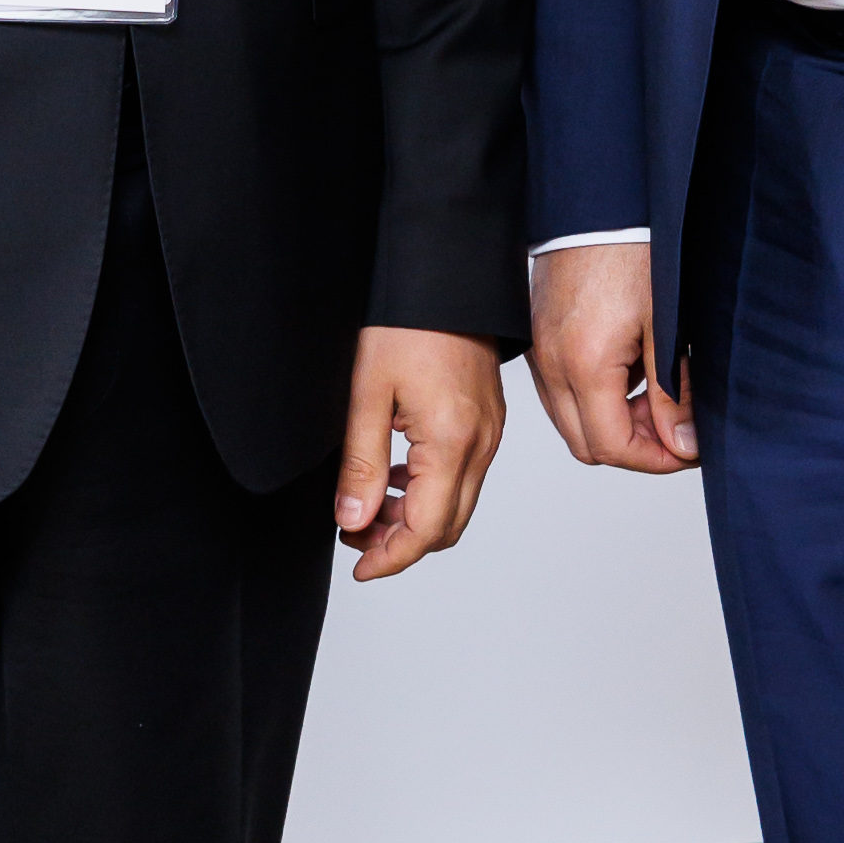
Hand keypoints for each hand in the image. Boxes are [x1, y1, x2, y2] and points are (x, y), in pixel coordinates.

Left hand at [335, 330, 506, 583]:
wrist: (444, 275)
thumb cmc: (407, 322)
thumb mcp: (367, 394)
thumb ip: (362, 465)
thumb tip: (354, 522)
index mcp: (453, 442)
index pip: (427, 530)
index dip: (391, 558)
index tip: (359, 567)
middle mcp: (481, 444)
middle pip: (448, 526)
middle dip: (401, 544)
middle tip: (354, 538)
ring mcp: (489, 433)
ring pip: (457, 503)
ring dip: (415, 518)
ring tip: (367, 507)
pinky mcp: (487, 420)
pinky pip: (465, 475)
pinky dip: (431, 490)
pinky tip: (397, 475)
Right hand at [527, 239, 699, 476]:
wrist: (598, 204)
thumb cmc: (633, 252)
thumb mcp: (665, 326)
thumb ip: (671, 393)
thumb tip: (682, 444)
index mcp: (583, 366)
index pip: (612, 447)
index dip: (655, 459)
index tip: (687, 446)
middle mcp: (551, 366)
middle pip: (587, 445)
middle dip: (634, 445)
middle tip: (674, 423)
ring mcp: (541, 353)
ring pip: (572, 421)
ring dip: (614, 422)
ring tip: (654, 392)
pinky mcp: (540, 339)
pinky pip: (562, 391)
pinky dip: (595, 398)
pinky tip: (628, 369)